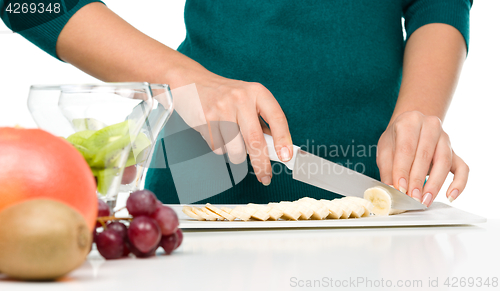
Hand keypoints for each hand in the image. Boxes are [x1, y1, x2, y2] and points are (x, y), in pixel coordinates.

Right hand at [172, 70, 292, 185]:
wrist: (192, 82)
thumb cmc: (226, 95)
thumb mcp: (249, 100)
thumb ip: (262, 122)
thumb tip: (277, 150)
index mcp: (257, 92)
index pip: (276, 118)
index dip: (283, 139)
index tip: (286, 157)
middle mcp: (241, 99)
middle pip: (255, 140)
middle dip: (261, 164)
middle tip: (266, 177)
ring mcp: (221, 109)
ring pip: (235, 149)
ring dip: (236, 155)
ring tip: (232, 142)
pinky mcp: (205, 120)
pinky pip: (218, 147)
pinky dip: (220, 147)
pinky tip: (217, 133)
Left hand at [376, 111, 468, 205]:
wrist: (411, 126)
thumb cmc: (396, 139)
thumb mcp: (385, 149)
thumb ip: (387, 169)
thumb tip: (391, 190)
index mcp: (410, 122)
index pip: (406, 149)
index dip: (403, 170)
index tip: (400, 188)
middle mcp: (431, 126)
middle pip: (425, 155)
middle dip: (418, 180)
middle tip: (411, 198)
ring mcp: (445, 138)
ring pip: (444, 162)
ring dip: (435, 184)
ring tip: (424, 200)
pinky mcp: (455, 151)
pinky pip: (462, 168)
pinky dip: (459, 183)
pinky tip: (450, 196)